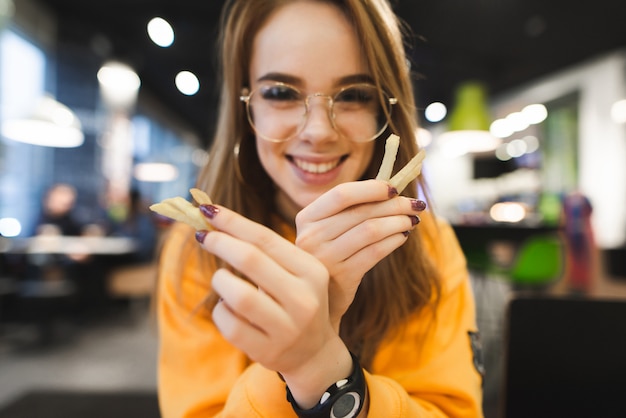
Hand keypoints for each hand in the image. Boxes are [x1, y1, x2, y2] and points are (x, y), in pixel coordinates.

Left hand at [195, 204, 344, 382]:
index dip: (233, 222)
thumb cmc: (295, 301)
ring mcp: (287, 328)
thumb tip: (215, 217)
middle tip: (202, 235)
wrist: (313, 352)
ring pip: (237, 295)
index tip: (208, 209)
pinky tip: (227, 307)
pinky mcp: (267, 351)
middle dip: (220, 242)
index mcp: (312, 271)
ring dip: (220, 280)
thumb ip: (264, 250)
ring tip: (221, 279)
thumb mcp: (295, 273)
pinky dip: (220, 310)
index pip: (266, 238)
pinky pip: (229, 324)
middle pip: (251, 259)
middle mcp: (304, 299)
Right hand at [295, 180, 424, 326]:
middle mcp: (312, 236)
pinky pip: (375, 252)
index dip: (371, 188)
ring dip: (398, 222)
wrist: (317, 297)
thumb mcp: (327, 230)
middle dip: (395, 205)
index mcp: (307, 218)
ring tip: (412, 220)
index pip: (342, 194)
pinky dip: (394, 241)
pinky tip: (402, 237)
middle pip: (362, 212)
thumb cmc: (329, 255)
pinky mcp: (342, 277)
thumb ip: (350, 209)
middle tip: (415, 205)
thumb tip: (391, 189)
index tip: (394, 188)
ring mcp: (326, 258)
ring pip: (372, 230)